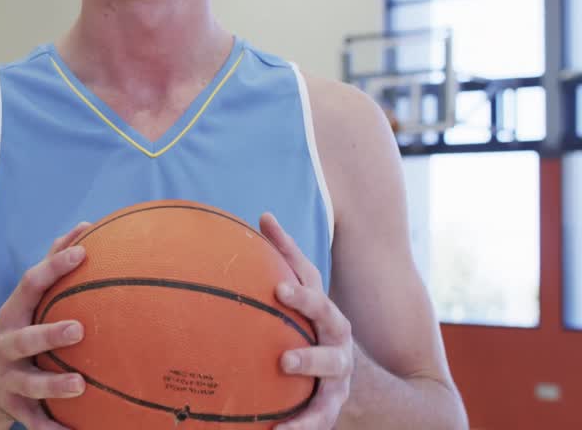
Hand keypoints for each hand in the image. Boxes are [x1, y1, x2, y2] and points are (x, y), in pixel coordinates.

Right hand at [0, 222, 91, 429]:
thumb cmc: (19, 337)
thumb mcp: (28, 307)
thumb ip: (54, 270)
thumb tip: (89, 226)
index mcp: (14, 315)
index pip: (31, 284)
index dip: (55, 266)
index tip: (83, 250)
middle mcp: (7, 345)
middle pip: (25, 337)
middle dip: (50, 333)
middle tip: (80, 330)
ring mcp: (8, 380)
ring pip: (30, 383)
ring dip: (53, 384)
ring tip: (79, 385)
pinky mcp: (13, 410)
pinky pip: (34, 424)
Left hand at [260, 212, 352, 429]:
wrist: (361, 377)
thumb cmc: (315, 323)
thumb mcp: (306, 293)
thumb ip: (287, 257)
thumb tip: (263, 215)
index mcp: (330, 319)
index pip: (319, 302)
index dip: (302, 296)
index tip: (280, 291)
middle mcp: (339, 351)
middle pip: (331, 351)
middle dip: (311, 355)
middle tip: (285, 360)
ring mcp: (337, 383)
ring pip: (328, 395)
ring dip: (309, 405)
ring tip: (284, 417)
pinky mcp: (328, 410)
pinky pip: (314, 423)